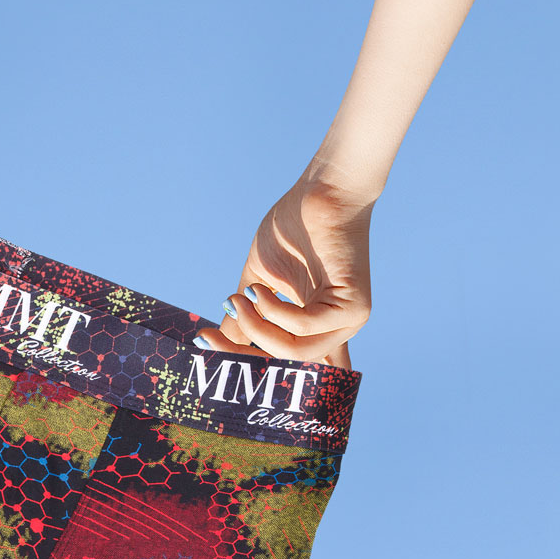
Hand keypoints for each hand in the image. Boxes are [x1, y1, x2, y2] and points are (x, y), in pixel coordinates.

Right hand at [196, 173, 373, 370]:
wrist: (323, 193)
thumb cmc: (294, 230)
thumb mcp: (261, 280)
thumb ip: (246, 315)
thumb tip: (219, 340)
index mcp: (315, 327)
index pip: (284, 364)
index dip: (248, 365)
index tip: (205, 346)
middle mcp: (334, 330)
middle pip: (285, 363)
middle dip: (242, 352)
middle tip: (208, 337)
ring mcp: (348, 322)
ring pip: (297, 351)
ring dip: (258, 328)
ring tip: (238, 302)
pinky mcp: (354, 308)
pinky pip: (305, 326)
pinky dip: (275, 311)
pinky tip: (259, 290)